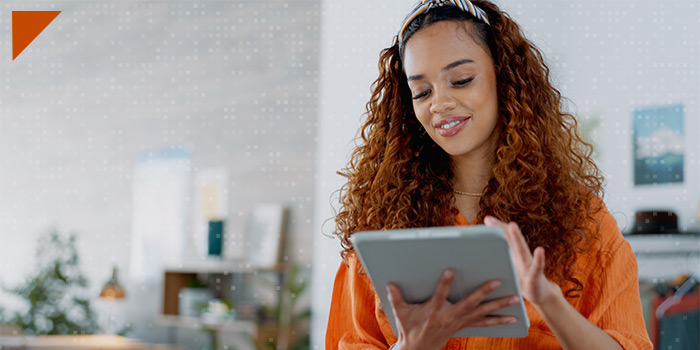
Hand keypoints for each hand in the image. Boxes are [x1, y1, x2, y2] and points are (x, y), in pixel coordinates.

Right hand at [386, 269, 518, 349]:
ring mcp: (459, 322)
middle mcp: (449, 317)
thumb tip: (389, 284)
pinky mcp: (464, 326)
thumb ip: (396, 298)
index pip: (440, 295)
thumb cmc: (409, 328)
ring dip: (499, 306)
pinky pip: (484, 323)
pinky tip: (512, 318)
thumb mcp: (400, 313)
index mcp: (433, 311)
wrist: (418, 349)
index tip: (450, 270)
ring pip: (482, 313)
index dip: (444, 283)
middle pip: (469, 303)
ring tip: (515, 299)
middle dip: (484, 292)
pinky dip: (499, 320)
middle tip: (497, 281)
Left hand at [483, 216, 559, 306]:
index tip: (487, 219)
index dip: (497, 228)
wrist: (539, 294)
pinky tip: (540, 250)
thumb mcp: (508, 268)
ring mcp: (528, 265)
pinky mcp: (535, 277)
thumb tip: (483, 252)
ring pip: (521, 249)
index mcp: (513, 254)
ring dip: (516, 237)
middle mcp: (520, 256)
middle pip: (509, 239)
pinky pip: (536, 267)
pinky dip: (539, 259)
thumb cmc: (521, 279)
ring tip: (512, 225)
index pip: (504, 238)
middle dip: (500, 228)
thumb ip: (499, 258)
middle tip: (489, 218)